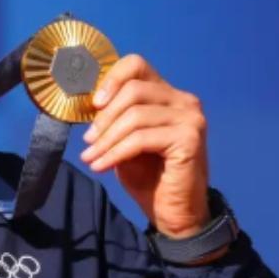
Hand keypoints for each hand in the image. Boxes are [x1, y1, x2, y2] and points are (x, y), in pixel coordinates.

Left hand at [79, 55, 210, 238]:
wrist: (173, 213)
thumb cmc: (148, 175)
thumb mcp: (123, 140)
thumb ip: (113, 117)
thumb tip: (87, 103)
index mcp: (168, 95)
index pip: (137, 65)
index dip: (111, 79)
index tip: (93, 105)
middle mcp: (184, 101)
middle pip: (133, 90)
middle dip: (104, 118)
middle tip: (88, 141)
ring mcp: (190, 118)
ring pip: (135, 115)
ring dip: (106, 139)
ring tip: (90, 157)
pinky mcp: (189, 138)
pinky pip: (141, 138)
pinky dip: (115, 152)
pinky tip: (101, 166)